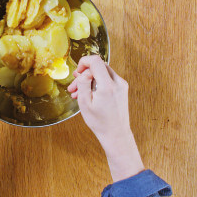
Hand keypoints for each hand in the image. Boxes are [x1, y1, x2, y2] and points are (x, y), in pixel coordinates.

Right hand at [67, 55, 143, 181]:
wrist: (116, 135)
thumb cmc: (100, 122)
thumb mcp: (85, 103)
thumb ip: (83, 84)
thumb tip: (84, 72)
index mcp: (107, 85)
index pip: (96, 61)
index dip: (84, 62)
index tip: (77, 72)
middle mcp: (117, 83)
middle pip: (98, 66)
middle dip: (84, 74)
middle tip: (73, 85)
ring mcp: (121, 85)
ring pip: (102, 73)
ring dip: (89, 79)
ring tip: (78, 92)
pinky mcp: (122, 89)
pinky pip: (107, 80)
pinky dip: (97, 84)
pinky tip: (88, 94)